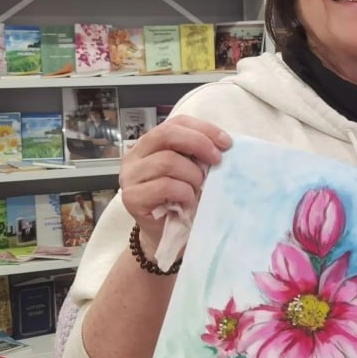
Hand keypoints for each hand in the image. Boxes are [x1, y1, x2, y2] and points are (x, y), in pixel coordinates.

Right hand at [119, 115, 231, 250]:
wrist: (167, 234)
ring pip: (167, 161)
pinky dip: (184, 192)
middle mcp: (135, 156)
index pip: (176, 123)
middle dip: (199, 144)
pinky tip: (188, 201)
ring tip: (199, 189)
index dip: (204, 128)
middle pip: (167, 134)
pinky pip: (165, 186)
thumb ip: (199, 154)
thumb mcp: (192, 170)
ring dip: (192, 175)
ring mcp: (130, 176)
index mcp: (151, 143)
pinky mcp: (132, 197)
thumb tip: (224, 144)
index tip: (227, 143)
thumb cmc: (182, 198)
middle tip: (217, 161)